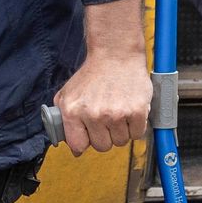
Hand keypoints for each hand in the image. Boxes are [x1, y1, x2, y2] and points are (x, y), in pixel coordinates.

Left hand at [51, 0, 152, 155]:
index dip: (86, 141)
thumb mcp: (67, 94)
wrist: (115, 54)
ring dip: (121, 130)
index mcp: (73, 111)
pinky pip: (137, 134)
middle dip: (105, 136)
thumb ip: (64, 121)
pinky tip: (129, 111)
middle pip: (102, 146)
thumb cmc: (92, 75)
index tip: (90, 134)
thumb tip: (74, 148)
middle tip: (106, 119)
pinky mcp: (137, 111)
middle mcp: (94, 114)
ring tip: (118, 111)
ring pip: (121, 141)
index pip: (78, 145)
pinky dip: (135, 126)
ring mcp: (116, 114)